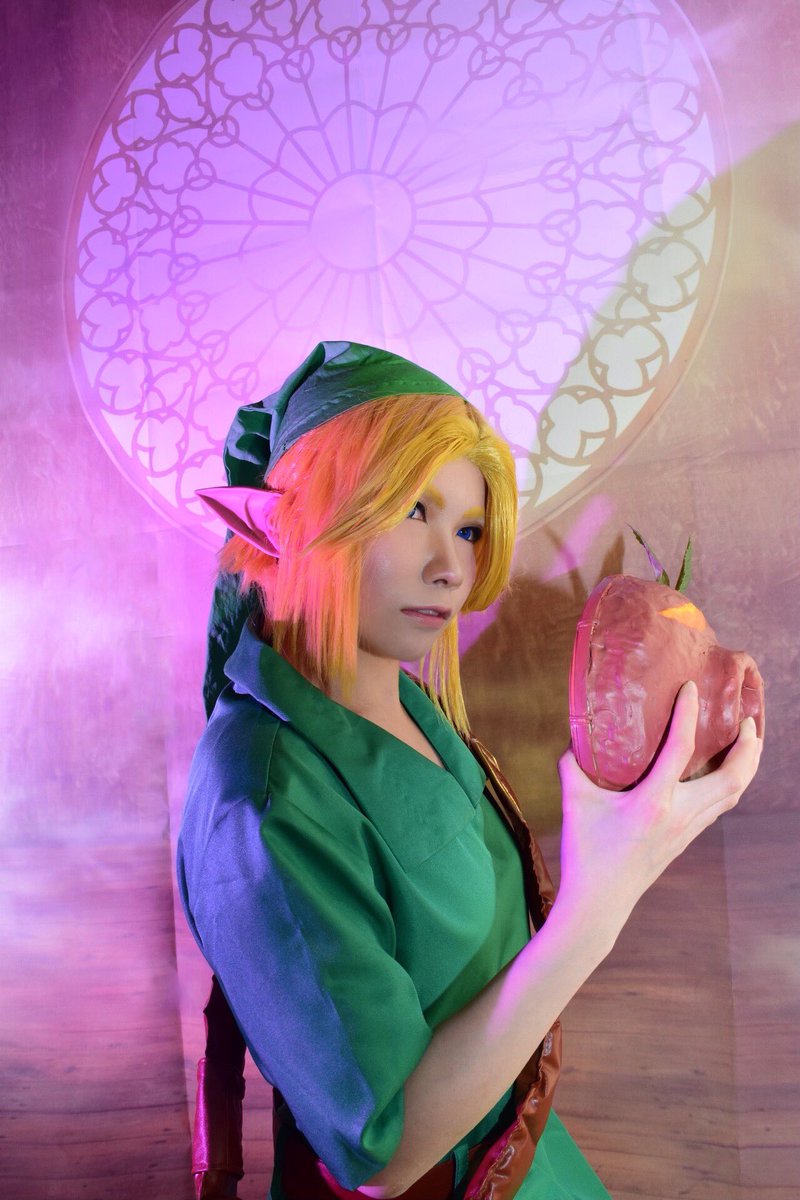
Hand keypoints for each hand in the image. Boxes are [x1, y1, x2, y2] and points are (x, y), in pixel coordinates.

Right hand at [555, 681, 762, 943]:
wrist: (599, 904)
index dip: (688, 714)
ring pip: (732, 795)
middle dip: (748, 748)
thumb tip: (575, 738)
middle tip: (748, 720)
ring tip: (748, 741)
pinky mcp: (686, 840)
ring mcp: (687, 830)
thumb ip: (573, 765)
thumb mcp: (573, 803)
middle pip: (733, 780)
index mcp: (653, 803)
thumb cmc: (585, 852)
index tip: (692, 687)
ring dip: (746, 766)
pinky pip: (719, 806)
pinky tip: (723, 773)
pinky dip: (729, 784)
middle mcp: (679, 816)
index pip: (681, 749)